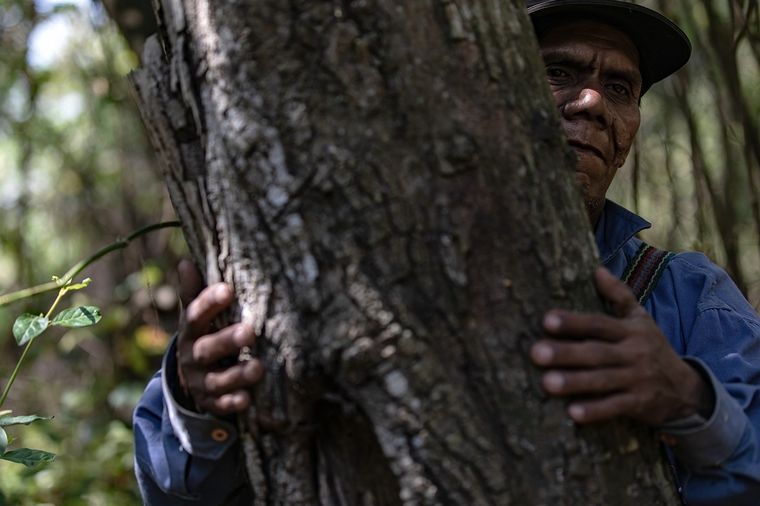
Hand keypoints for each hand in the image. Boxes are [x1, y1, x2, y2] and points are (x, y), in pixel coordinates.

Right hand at [175, 260, 262, 415]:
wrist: (190, 379)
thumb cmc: (203, 335)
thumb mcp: (196, 316)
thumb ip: (193, 292)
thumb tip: (186, 261)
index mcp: (190, 331)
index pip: (195, 315)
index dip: (209, 302)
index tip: (228, 289)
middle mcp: (192, 357)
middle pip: (206, 349)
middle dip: (226, 341)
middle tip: (249, 332)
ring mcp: (200, 382)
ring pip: (216, 380)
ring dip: (237, 374)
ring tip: (259, 367)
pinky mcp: (210, 402)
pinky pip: (220, 405)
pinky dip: (233, 402)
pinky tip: (247, 398)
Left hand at [530, 267, 712, 425]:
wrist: (685, 389)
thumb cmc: (651, 347)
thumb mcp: (641, 319)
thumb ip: (619, 295)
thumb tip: (597, 269)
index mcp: (630, 331)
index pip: (599, 324)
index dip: (574, 322)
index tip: (546, 320)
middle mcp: (634, 353)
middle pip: (596, 352)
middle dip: (566, 353)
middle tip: (535, 353)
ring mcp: (637, 380)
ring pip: (602, 380)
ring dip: (574, 383)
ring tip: (546, 383)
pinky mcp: (639, 404)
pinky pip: (615, 408)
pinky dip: (595, 411)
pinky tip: (572, 414)